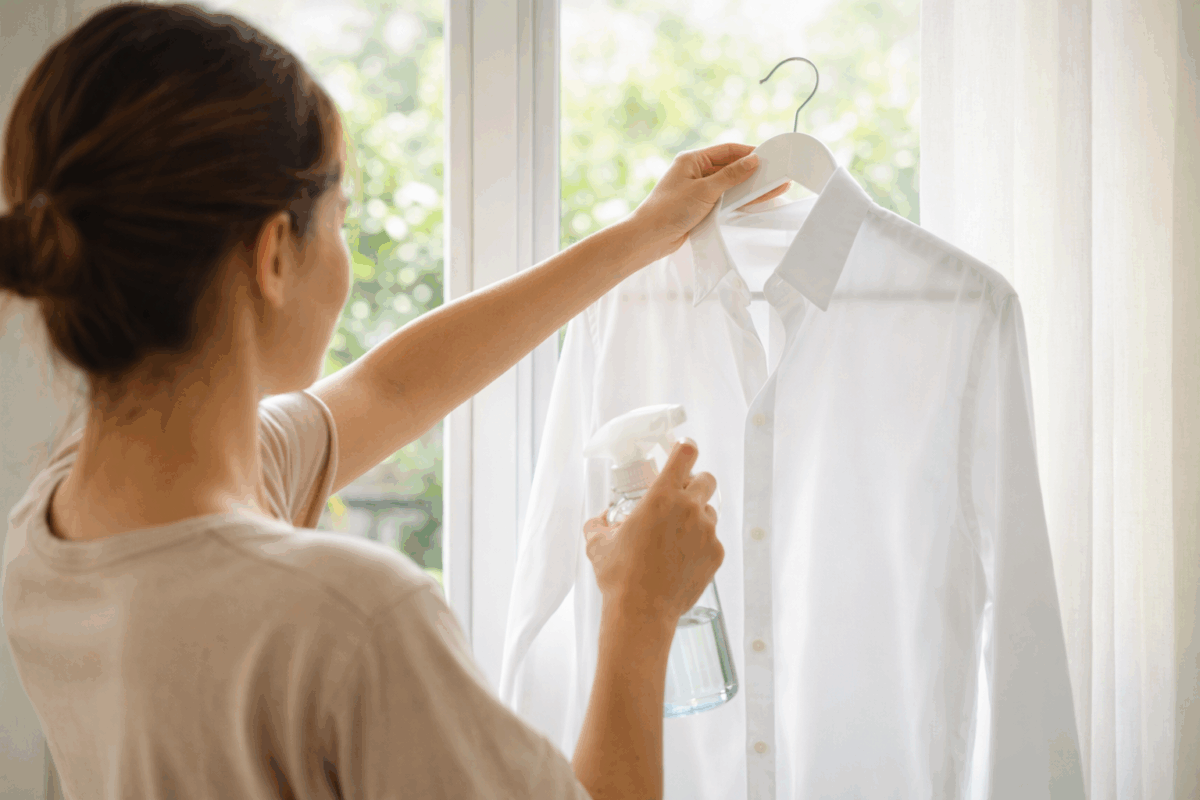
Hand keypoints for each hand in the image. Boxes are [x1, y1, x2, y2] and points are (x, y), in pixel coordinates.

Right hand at [582, 439, 722, 627]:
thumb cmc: (619, 575)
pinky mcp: (716, 554)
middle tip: (679, 498)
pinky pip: (712, 539)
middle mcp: (690, 509)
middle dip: (695, 483)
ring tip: (676, 537)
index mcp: (662, 496)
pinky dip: (700, 544)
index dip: (685, 448)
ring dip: (697, 516)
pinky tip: (681, 559)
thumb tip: (602, 520)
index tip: (683, 450)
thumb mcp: (597, 543)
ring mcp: (707, 532)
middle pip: (707, 479)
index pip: (686, 453)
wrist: (642, 612)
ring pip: (710, 511)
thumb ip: (599, 523)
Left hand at [627, 142, 791, 260]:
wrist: (649, 238)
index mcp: (692, 160)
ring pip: (729, 186)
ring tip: (773, 188)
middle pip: (730, 168)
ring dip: (749, 188)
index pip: (727, 151)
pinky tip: (756, 201)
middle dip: (753, 172)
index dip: (748, 153)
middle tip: (777, 175)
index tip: (769, 157)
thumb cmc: (669, 210)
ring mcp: (698, 191)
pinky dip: (739, 201)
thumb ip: (731, 176)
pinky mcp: (700, 208)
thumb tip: (752, 161)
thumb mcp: (704, 190)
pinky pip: (724, 201)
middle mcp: (695, 172)